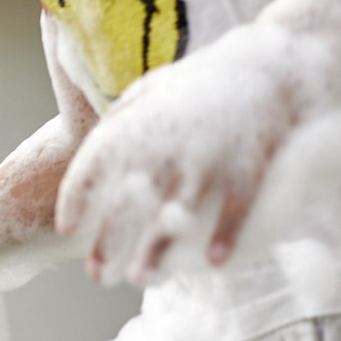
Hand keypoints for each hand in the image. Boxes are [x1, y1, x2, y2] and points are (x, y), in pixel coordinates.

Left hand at [55, 25, 326, 284]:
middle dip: (108, 241)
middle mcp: (168, 142)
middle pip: (129, 201)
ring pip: (178, 212)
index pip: (93, 164)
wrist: (271, 63)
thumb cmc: (202, 84)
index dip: (76, 198)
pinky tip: (214, 263)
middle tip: (96, 275)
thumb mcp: (152, 91)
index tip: (69, 228)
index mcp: (138, 122)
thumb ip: (119, 123)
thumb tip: (89, 158)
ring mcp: (211, 155)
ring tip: (141, 278)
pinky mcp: (251, 163)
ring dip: (158, 249)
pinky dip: (225, 235)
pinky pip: (236, 207)